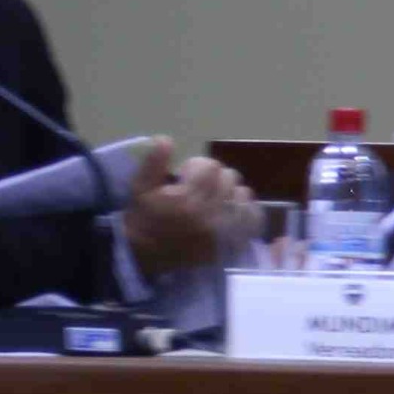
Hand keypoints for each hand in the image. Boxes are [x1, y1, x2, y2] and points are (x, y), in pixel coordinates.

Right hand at [119, 137, 250, 276]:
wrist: (147, 255)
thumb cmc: (143, 218)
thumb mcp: (139, 187)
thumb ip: (153, 162)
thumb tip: (166, 139)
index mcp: (185, 199)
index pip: (210, 166)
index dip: (197, 166)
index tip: (186, 175)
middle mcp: (209, 214)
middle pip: (229, 177)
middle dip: (214, 177)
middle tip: (200, 186)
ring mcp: (224, 230)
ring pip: (243, 194)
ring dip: (230, 192)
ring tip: (215, 198)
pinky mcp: (232, 242)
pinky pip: (253, 217)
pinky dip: (246, 209)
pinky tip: (232, 209)